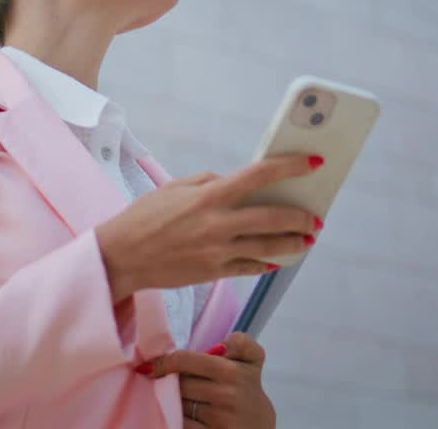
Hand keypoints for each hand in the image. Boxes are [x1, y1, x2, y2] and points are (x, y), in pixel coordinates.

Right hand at [95, 154, 324, 301]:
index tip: (313, 163)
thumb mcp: (174, 187)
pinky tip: (278, 259)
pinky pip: (249, 268)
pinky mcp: (213, 273)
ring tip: (307, 239)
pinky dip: (266, 263)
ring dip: (292, 243)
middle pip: (272, 218)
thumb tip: (232, 181)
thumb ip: (208, 182)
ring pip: (267, 247)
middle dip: (300, 217)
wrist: (122, 256)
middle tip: (315, 216)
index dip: (290, 167)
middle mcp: (217, 223)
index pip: (259, 175)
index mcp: (209, 196)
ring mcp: (217, 251)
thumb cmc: (144, 217)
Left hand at [139, 332, 275, 427]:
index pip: (185, 360)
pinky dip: (178, 419)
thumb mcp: (253, 361)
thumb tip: (219, 345)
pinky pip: (181, 424)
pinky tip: (181, 415)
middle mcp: (227, 395)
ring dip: (173, 401)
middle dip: (171, 383)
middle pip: (179, 383)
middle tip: (166, 383)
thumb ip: (241, 343)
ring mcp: (220, 419)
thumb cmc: (249, 391)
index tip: (149, 366)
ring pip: (178, 404)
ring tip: (178, 399)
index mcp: (233, 371)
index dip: (164, 362)